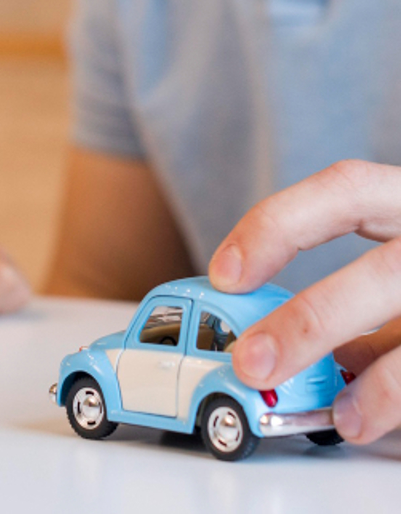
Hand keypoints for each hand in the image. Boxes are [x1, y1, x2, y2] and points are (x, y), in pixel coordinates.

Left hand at [208, 160, 400, 443]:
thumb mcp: (397, 260)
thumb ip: (354, 294)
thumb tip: (282, 339)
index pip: (344, 190)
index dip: (279, 225)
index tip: (224, 272)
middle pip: (383, 273)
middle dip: (313, 319)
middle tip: (252, 362)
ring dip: (384, 383)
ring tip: (338, 415)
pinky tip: (371, 417)